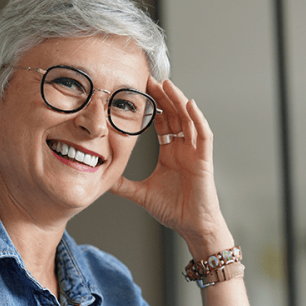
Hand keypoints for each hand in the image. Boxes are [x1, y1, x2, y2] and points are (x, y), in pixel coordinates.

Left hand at [109, 78, 228, 253]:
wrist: (192, 227)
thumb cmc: (173, 210)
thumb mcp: (141, 193)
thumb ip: (122, 185)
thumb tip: (101, 180)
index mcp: (170, 153)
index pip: (161, 123)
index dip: (152, 107)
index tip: (139, 92)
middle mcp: (183, 149)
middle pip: (173, 115)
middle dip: (163, 97)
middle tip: (149, 79)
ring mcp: (194, 152)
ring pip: (188, 119)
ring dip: (178, 100)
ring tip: (166, 83)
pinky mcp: (204, 159)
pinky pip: (203, 134)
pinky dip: (197, 118)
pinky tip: (189, 104)